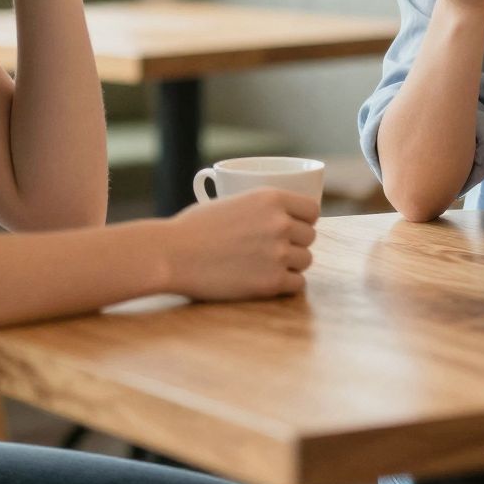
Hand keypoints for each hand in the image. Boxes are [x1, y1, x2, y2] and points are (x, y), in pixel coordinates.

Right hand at [163, 188, 319, 300]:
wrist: (171, 254)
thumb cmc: (193, 228)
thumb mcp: (232, 200)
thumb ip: (260, 208)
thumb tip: (280, 215)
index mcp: (272, 198)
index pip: (312, 211)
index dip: (304, 221)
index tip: (294, 228)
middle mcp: (281, 223)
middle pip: (309, 237)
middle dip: (295, 244)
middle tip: (273, 250)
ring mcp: (278, 253)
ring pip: (305, 261)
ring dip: (291, 265)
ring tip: (266, 267)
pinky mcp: (271, 282)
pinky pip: (297, 285)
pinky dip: (285, 286)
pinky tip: (267, 282)